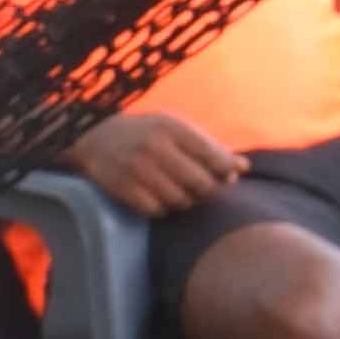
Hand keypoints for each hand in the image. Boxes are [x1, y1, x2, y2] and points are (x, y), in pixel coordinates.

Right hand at [71, 108, 240, 216]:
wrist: (96, 137)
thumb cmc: (148, 134)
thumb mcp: (177, 130)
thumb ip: (211, 147)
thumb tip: (244, 168)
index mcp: (172, 128)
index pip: (213, 157)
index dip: (225, 172)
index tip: (224, 176)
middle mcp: (154, 147)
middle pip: (200, 184)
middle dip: (206, 190)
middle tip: (201, 188)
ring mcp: (136, 168)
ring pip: (180, 200)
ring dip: (185, 201)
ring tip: (180, 192)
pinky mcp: (122, 188)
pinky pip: (157, 210)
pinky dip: (163, 208)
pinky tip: (160, 198)